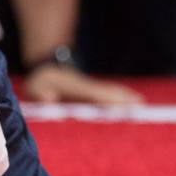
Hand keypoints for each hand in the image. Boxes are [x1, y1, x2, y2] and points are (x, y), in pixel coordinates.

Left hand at [23, 64, 142, 105]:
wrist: (46, 67)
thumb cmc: (39, 83)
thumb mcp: (33, 88)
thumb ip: (40, 94)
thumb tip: (49, 99)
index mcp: (73, 88)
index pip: (93, 95)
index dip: (106, 101)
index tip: (119, 107)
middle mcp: (86, 86)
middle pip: (107, 92)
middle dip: (122, 99)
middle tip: (140, 107)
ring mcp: (91, 87)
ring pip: (111, 91)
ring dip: (126, 97)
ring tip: (142, 105)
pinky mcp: (93, 90)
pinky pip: (110, 92)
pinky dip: (123, 95)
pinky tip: (134, 101)